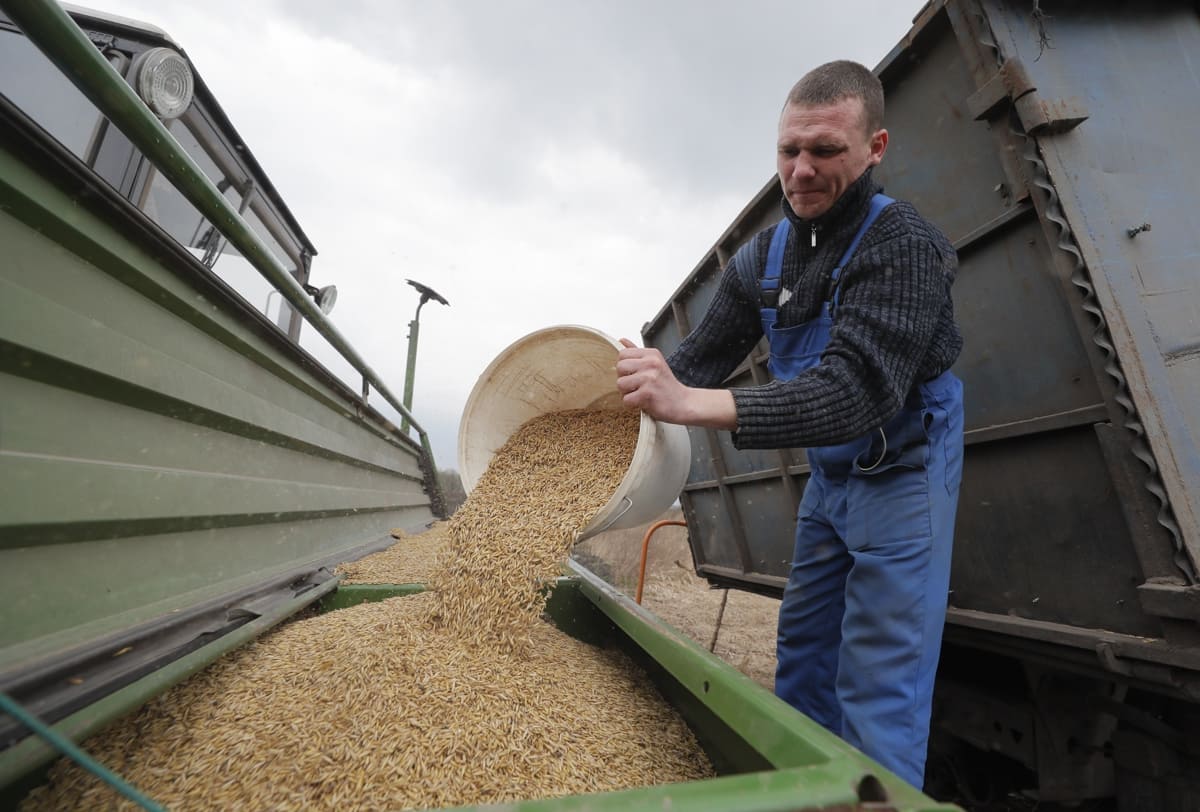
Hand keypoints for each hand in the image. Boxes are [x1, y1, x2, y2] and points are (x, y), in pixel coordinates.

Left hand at [615, 339, 736, 429]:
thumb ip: (637, 352)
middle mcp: (651, 363)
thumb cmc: (667, 386)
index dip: (625, 367)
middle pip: (620, 367)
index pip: (622, 354)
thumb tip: (621, 340)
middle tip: (637, 385)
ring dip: (627, 393)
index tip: (635, 374)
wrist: (684, 403)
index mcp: (652, 354)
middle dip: (624, 379)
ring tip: (641, 394)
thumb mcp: (655, 364)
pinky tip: (644, 402)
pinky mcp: (647, 393)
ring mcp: (649, 378)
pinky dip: (632, 404)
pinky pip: (626, 399)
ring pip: (620, 384)